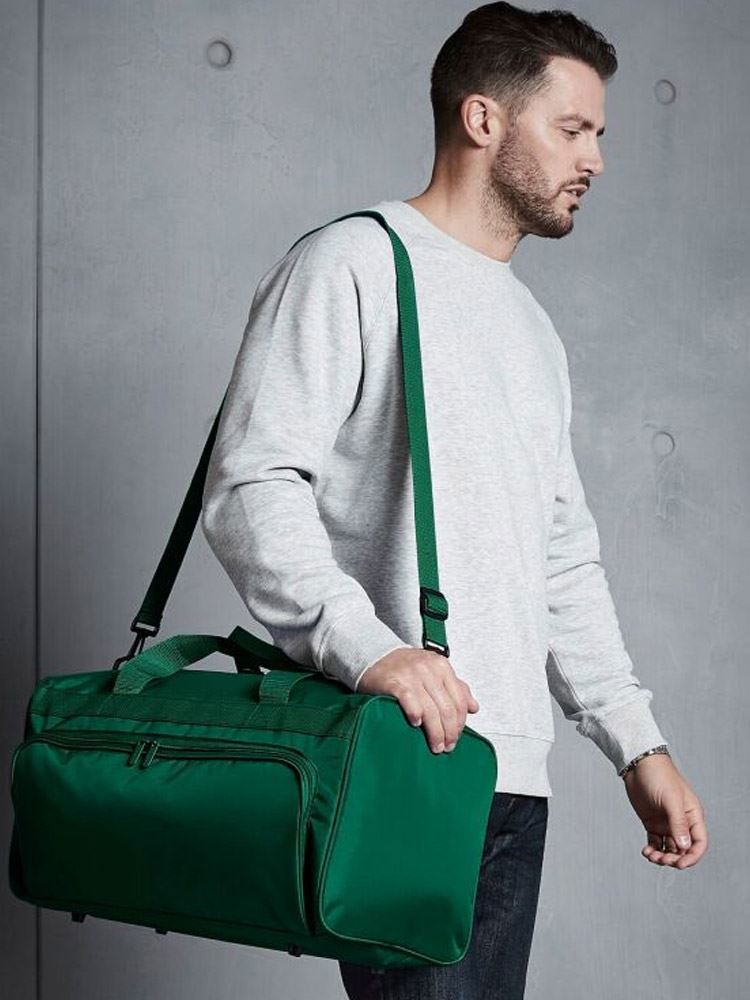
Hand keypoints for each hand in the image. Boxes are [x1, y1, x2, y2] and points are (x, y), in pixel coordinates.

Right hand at [356, 647, 479, 754]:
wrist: (375, 656)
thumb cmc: (405, 667)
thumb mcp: (434, 670)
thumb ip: (455, 687)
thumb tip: (474, 707)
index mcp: (441, 666)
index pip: (458, 700)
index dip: (460, 722)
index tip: (456, 737)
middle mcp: (428, 669)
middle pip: (446, 708)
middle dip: (449, 732)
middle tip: (447, 747)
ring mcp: (411, 675)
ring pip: (431, 710)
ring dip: (435, 733)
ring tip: (435, 746)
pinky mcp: (394, 683)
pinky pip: (410, 702)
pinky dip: (416, 715)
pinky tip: (416, 724)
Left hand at [622, 754, 707, 868]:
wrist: (638, 764)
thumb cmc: (659, 775)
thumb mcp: (671, 799)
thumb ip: (678, 823)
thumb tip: (684, 846)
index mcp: (692, 815)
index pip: (699, 842)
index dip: (692, 856)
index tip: (680, 864)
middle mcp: (681, 822)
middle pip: (684, 849)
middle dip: (675, 859)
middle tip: (662, 859)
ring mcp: (666, 823)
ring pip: (669, 848)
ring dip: (662, 857)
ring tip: (651, 855)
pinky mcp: (652, 823)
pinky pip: (656, 843)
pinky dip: (652, 850)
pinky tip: (646, 851)